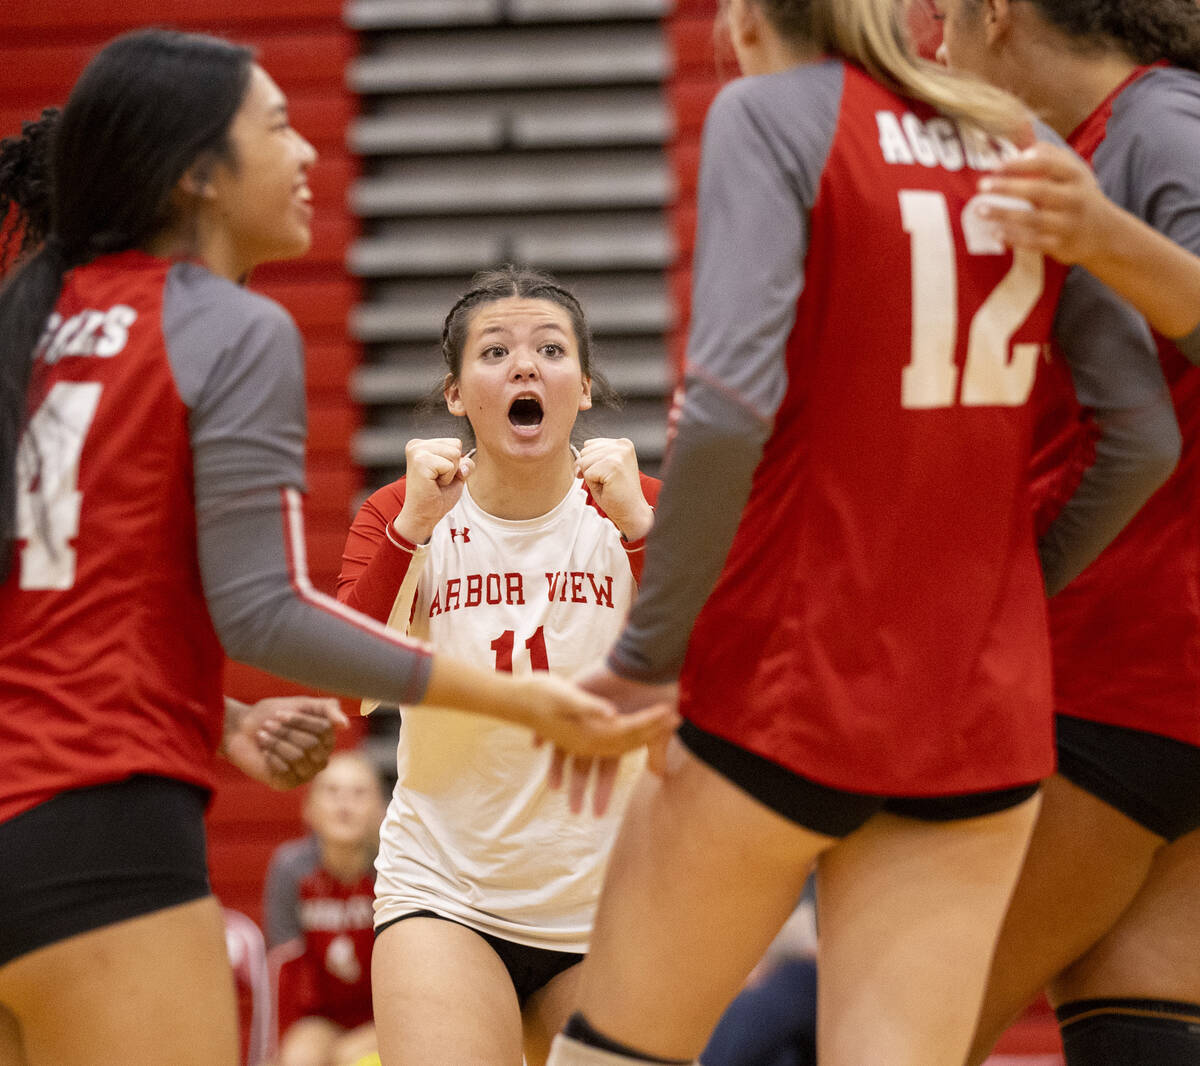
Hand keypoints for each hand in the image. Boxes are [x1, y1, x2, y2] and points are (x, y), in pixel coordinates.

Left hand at [222, 696, 348, 789]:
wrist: (239, 730)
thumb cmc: (270, 714)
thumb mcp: (300, 704)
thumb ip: (327, 708)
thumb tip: (345, 725)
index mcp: (326, 738)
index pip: (324, 730)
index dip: (301, 721)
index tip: (280, 713)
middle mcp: (320, 757)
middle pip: (312, 744)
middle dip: (286, 732)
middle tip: (268, 724)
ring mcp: (305, 772)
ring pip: (298, 757)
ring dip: (276, 743)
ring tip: (263, 736)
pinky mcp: (287, 783)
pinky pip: (285, 770)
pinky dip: (271, 757)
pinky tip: (263, 753)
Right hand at [393, 438, 473, 543]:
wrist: (423, 515)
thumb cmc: (437, 496)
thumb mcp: (457, 474)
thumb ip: (465, 462)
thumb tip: (465, 464)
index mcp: (422, 445)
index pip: (455, 442)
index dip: (455, 463)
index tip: (439, 475)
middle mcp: (417, 445)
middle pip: (456, 445)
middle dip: (453, 466)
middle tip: (437, 480)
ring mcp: (417, 451)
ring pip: (454, 453)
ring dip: (450, 473)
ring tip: (435, 482)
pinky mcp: (420, 461)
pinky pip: (450, 465)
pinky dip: (447, 479)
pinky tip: (433, 484)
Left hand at [545, 665, 679, 815]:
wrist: (648, 662)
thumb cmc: (656, 693)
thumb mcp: (658, 727)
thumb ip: (655, 750)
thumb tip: (658, 776)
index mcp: (616, 738)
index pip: (607, 769)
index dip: (603, 789)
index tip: (598, 812)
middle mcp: (599, 730)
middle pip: (585, 763)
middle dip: (580, 786)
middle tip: (575, 810)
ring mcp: (585, 715)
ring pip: (567, 746)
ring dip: (559, 767)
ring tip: (554, 787)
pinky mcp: (575, 698)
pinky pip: (554, 718)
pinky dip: (544, 731)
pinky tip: (536, 745)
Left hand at [576, 438, 653, 540]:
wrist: (631, 511)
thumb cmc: (617, 493)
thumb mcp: (603, 468)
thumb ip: (592, 457)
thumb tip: (577, 460)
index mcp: (622, 443)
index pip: (589, 445)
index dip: (589, 463)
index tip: (602, 475)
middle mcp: (622, 445)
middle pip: (585, 452)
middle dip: (589, 470)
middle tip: (606, 482)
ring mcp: (619, 454)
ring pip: (584, 461)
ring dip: (592, 477)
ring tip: (608, 484)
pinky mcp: (614, 465)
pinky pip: (588, 473)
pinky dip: (593, 484)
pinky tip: (608, 487)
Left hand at [977, 143, 1113, 265]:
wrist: (1105, 233)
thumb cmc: (1080, 195)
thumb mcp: (1074, 171)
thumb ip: (1050, 155)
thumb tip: (1022, 145)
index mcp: (1075, 176)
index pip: (1047, 164)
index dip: (1019, 164)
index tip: (995, 165)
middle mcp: (1073, 198)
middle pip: (1038, 190)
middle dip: (1008, 187)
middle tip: (982, 185)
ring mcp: (1067, 223)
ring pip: (1033, 218)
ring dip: (1004, 214)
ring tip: (980, 210)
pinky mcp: (1060, 244)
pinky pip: (1033, 241)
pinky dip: (1013, 238)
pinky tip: (995, 234)